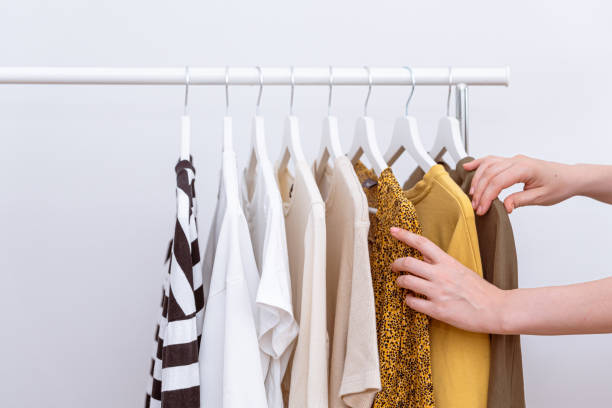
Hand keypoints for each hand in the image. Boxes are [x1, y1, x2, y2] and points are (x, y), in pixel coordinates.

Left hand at [390, 227, 505, 333]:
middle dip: (396, 264)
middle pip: (408, 262)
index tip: (393, 230)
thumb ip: (442, 263)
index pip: (422, 243)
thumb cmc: (480, 291)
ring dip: (399, 282)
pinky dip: (408, 300)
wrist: (496, 309)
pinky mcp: (437, 310)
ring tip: (401, 283)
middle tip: (394, 267)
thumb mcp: (461, 269)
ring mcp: (438, 292)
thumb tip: (424, 256)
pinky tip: (411, 299)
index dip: (404, 235)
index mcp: (448, 262)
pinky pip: (412, 302)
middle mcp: (441, 275)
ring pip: (406, 281)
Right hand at [465, 155, 575, 214]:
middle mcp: (517, 161)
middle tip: (476, 206)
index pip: (498, 181)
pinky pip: (491, 160)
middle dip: (479, 191)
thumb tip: (505, 207)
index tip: (482, 209)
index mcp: (525, 169)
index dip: (487, 196)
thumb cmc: (558, 186)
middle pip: (490, 173)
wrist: (569, 177)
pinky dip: (478, 163)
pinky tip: (468, 167)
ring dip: (477, 180)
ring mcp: (513, 159)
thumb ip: (520, 200)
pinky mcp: (511, 161)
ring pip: (488, 165)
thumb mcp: (541, 197)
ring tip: (472, 195)